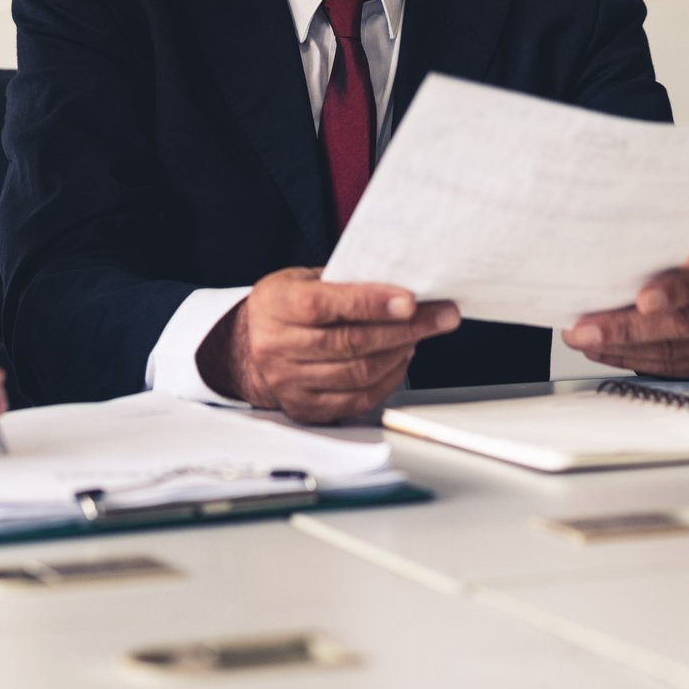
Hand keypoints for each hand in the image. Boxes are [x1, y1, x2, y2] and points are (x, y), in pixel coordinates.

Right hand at [197, 268, 459, 423]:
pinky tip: (400, 359)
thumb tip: (399, 283)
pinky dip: (387, 380)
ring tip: (419, 334)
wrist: (248, 347)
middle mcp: (278, 347)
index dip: (371, 303)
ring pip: (358, 373)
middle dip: (405, 328)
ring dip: (399, 353)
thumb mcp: (301, 280)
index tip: (410, 300)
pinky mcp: (305, 408)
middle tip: (440, 316)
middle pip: (350, 343)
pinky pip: (357, 400)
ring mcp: (289, 382)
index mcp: (276, 306)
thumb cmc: (285, 307)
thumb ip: (342, 282)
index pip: (326, 306)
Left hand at [561, 223, 688, 375]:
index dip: (677, 289)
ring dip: (622, 348)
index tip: (643, 299)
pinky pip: (674, 367)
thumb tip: (606, 253)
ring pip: (674, 351)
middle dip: (627, 329)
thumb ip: (664, 242)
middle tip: (585, 329)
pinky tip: (607, 351)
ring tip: (584, 339)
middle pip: (683, 322)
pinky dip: (634, 360)